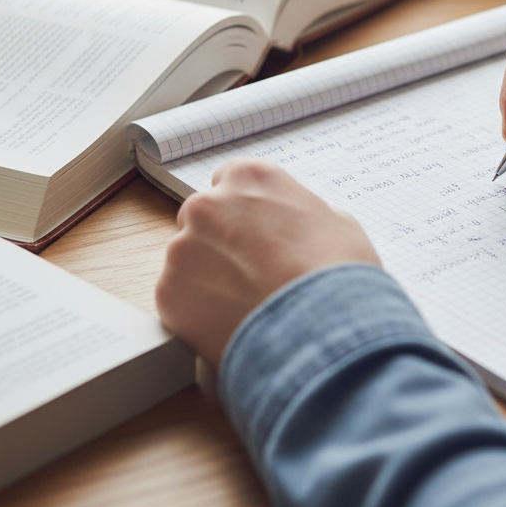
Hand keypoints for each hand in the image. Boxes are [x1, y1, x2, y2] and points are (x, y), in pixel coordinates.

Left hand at [155, 158, 378, 367]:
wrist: (322, 328)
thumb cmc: (337, 272)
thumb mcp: (336, 222)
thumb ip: (298, 214)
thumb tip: (291, 228)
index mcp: (250, 178)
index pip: (230, 181)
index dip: (245, 211)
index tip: (255, 232)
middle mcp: (209, 205)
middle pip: (202, 219)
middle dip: (221, 242)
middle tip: (252, 272)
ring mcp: (182, 249)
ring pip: (187, 261)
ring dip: (208, 278)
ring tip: (246, 304)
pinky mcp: (167, 294)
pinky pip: (179, 299)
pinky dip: (199, 312)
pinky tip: (232, 323)